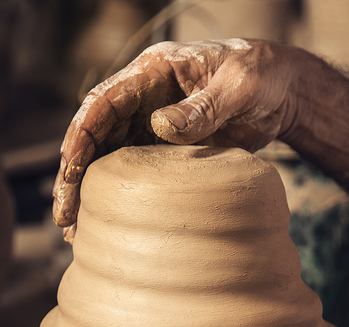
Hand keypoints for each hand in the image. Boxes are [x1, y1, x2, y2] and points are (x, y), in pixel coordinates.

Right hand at [54, 39, 300, 237]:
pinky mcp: (164, 150)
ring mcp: (150, 125)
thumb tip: (160, 127)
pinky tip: (105, 226)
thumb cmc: (262, 75)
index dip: (82, 134)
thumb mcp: (239, 87)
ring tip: (74, 232)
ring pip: (107, 159)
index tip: (70, 168)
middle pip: (95, 136)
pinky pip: (132, 175)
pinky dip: (116, 199)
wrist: (284, 92)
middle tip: (64, 216)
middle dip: (73, 175)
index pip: (103, 101)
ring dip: (88, 193)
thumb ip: (202, 106)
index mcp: (153, 71)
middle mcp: (143, 98)